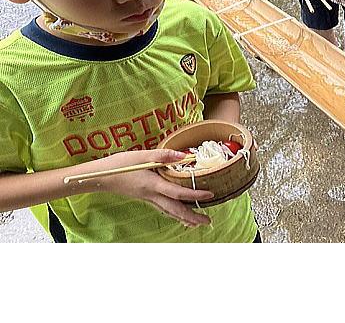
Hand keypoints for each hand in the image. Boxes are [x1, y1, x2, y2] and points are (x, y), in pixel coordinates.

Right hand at [90, 149, 214, 226]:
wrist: (99, 177)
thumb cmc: (119, 165)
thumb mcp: (142, 155)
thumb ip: (163, 155)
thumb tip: (184, 155)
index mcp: (153, 185)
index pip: (178, 193)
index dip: (195, 195)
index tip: (210, 194)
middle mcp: (152, 195)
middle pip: (175, 210)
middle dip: (192, 217)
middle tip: (208, 222)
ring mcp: (148, 198)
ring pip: (169, 212)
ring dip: (184, 218)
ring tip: (197, 223)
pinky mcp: (145, 197)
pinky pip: (163, 208)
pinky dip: (174, 213)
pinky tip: (178, 214)